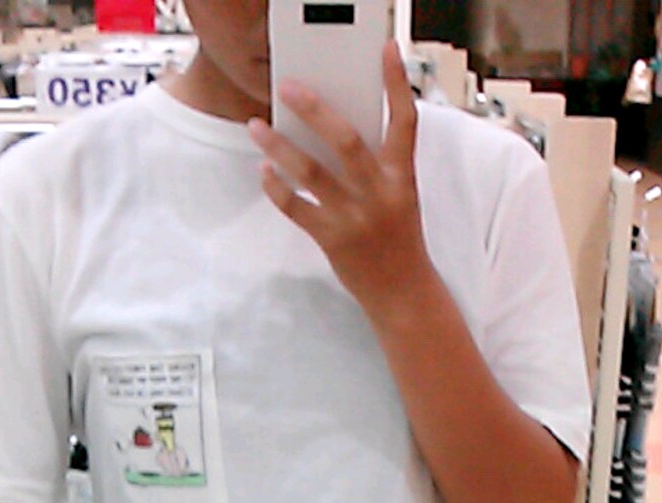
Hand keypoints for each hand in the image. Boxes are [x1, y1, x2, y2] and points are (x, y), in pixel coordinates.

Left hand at [247, 41, 432, 320]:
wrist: (403, 293)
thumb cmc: (398, 238)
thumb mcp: (400, 196)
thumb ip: (375, 165)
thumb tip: (332, 129)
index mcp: (402, 177)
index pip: (405, 121)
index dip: (396, 83)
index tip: (386, 50)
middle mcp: (380, 194)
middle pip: (345, 139)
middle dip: (314, 109)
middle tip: (288, 88)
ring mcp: (355, 218)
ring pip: (311, 172)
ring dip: (279, 146)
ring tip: (256, 126)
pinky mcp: (332, 240)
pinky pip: (296, 207)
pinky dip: (276, 187)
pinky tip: (264, 170)